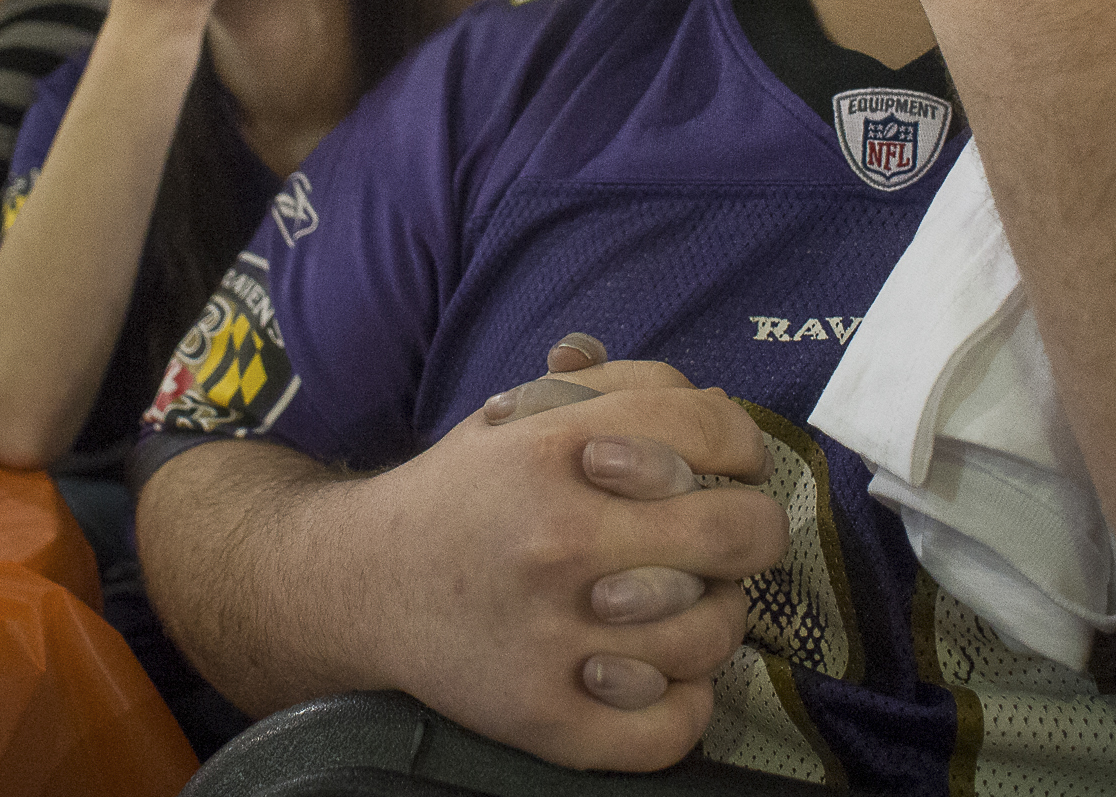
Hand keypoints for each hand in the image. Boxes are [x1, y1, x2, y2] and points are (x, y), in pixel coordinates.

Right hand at [363, 373, 786, 770]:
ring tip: (681, 603)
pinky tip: (659, 671)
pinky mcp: (546, 718)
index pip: (715, 430)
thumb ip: (621, 388)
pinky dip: (685, 704)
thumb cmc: (466, 491)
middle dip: (751, 530)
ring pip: (713, 635)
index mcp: (560, 447)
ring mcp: (555, 636)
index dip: (742, 446)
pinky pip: (672, 728)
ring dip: (715, 617)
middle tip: (727, 538)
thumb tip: (719, 406)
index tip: (730, 468)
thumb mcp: (526, 410)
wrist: (363, 583)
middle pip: (738, 534)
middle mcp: (561, 538)